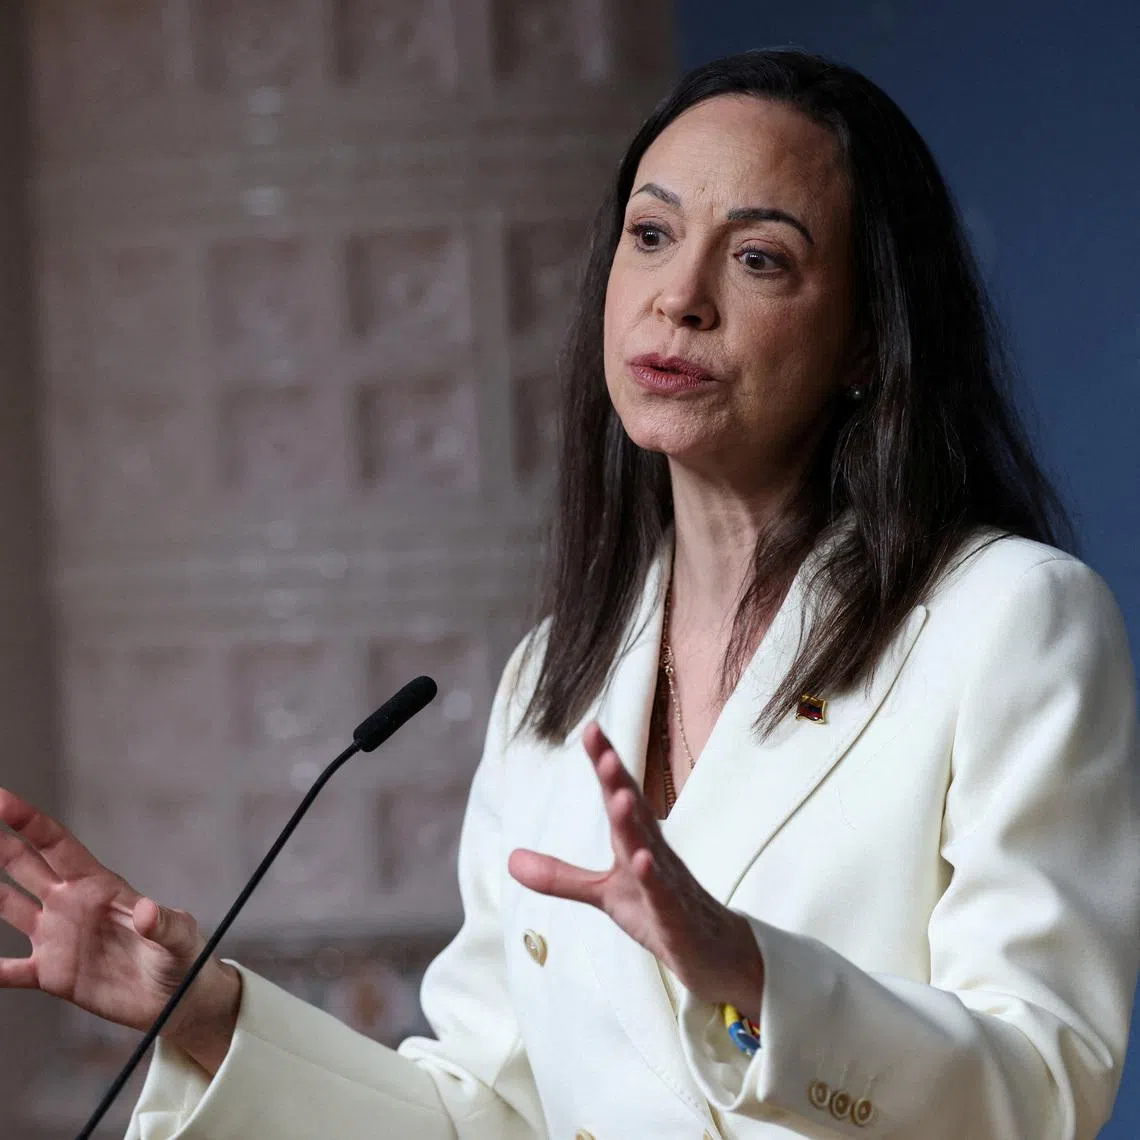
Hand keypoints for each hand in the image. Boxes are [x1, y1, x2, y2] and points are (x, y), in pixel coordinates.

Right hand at [0, 787, 239, 1073]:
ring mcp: (58, 937)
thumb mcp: (179, 935)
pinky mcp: (52, 974)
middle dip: (0, 844)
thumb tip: (148, 911)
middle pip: (25, 867)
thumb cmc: (182, 955)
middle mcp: (71, 905)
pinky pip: (9, 970)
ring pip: (9, 906)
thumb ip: (162, 923)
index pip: (57, 846)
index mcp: (99, 886)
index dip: (30, 822)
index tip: (2, 799)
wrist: (176, 997)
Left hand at [507, 722, 764, 1017]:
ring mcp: (670, 885)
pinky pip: (665, 896)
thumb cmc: (660, 912)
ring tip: (619, 796)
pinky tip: (643, 861)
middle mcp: (655, 853)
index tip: (591, 729)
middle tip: (603, 750)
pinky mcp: (678, 919)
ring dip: (635, 823)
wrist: (715, 955)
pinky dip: (654, 879)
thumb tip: (509, 860)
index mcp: (637, 841)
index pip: (619, 796)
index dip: (606, 763)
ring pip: (651, 849)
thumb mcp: (604, 894)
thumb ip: (560, 876)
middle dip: (618, 781)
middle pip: (635, 812)